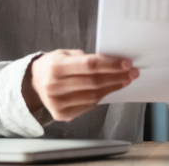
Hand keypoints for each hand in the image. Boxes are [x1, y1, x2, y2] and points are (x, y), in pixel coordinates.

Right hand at [22, 50, 138, 121]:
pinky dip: (102, 97)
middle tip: (133, 72)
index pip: (89, 65)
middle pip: (94, 82)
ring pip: (93, 96)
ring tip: (126, 80)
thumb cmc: (56, 64)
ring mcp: (57, 103)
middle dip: (117, 77)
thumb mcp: (67, 54)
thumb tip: (114, 61)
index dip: (110, 64)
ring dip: (113, 88)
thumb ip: (87, 58)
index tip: (127, 63)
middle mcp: (54, 86)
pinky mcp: (61, 115)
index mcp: (57, 67)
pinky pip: (88, 106)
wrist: (34, 83)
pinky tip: (111, 89)